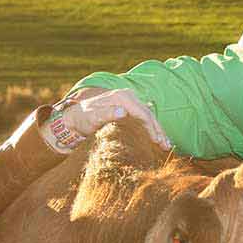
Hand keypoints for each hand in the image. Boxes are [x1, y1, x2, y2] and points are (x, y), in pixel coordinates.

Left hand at [45, 86, 170, 150]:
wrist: (76, 116)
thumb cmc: (83, 118)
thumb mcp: (92, 117)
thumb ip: (106, 113)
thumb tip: (122, 112)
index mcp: (122, 97)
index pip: (142, 113)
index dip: (151, 127)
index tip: (157, 141)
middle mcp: (128, 96)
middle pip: (148, 114)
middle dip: (158, 130)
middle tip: (165, 145)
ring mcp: (129, 101)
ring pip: (148, 116)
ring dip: (158, 130)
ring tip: (166, 144)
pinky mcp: (128, 107)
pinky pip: (143, 117)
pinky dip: (151, 128)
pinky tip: (158, 137)